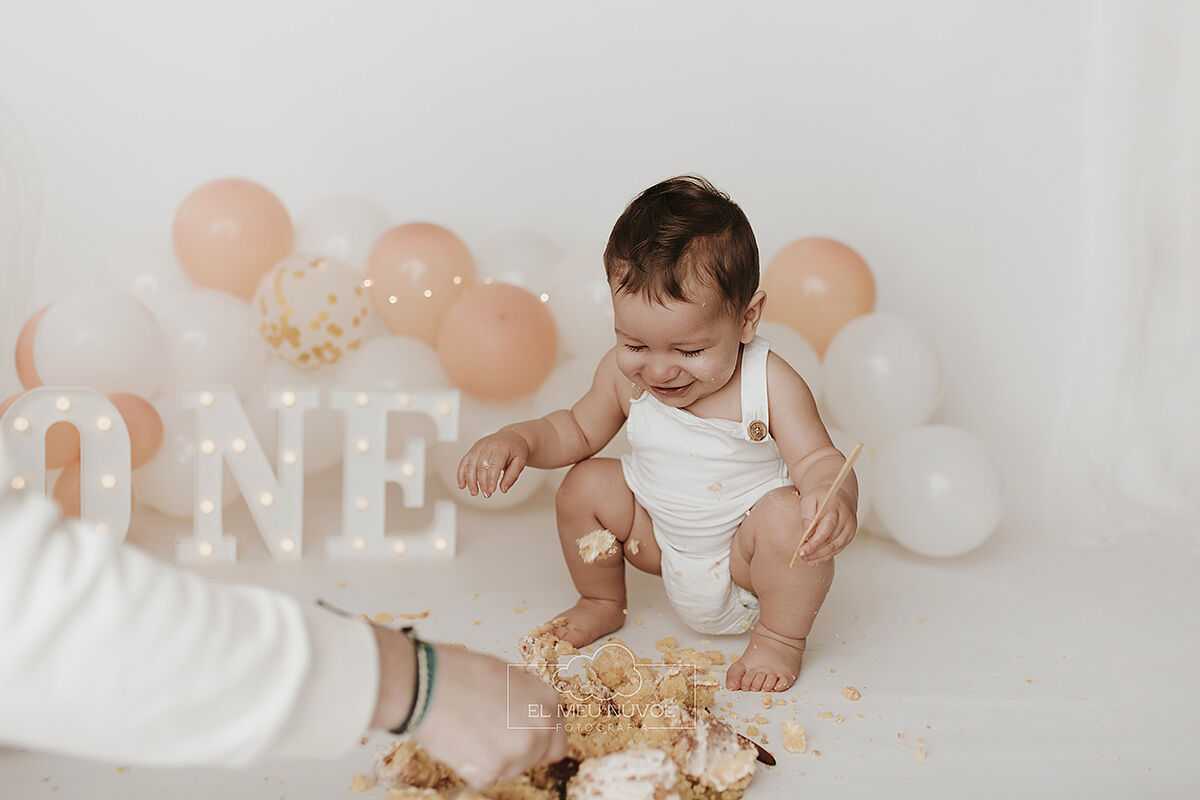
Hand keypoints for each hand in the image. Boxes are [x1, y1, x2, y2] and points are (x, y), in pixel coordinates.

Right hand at [415, 644, 566, 786]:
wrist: (427, 684)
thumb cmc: (459, 673)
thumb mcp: (506, 675)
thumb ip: (526, 699)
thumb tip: (528, 715)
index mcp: (546, 701)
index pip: (557, 738)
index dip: (539, 740)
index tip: (523, 739)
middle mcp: (540, 727)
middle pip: (538, 757)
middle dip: (517, 751)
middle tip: (491, 735)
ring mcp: (518, 750)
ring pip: (512, 769)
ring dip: (494, 759)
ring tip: (472, 732)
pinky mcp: (493, 769)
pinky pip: (485, 777)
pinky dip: (472, 767)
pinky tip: (461, 741)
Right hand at [456, 429, 529, 497]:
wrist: (511, 436)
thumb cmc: (516, 449)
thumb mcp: (520, 462)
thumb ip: (512, 476)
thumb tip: (503, 489)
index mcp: (501, 448)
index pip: (494, 465)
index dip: (491, 479)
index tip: (491, 491)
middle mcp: (488, 446)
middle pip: (481, 466)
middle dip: (482, 483)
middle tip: (486, 494)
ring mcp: (479, 447)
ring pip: (470, 464)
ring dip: (470, 480)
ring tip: (474, 492)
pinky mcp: (473, 449)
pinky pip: (464, 461)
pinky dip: (461, 474)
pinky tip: (462, 485)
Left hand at [795, 489, 856, 565]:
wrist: (838, 493)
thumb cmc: (822, 495)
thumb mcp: (809, 500)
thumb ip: (807, 517)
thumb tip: (805, 536)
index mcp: (835, 509)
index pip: (826, 531)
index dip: (814, 544)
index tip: (802, 550)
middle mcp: (846, 520)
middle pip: (830, 541)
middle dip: (815, 552)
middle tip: (801, 556)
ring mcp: (850, 528)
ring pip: (835, 548)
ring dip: (820, 556)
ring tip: (806, 559)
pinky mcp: (850, 535)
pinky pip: (838, 548)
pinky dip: (826, 555)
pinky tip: (815, 559)